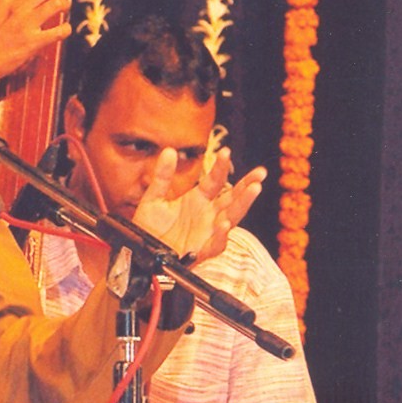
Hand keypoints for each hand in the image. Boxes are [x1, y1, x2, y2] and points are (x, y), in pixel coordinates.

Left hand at [132, 147, 265, 263]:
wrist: (141, 252)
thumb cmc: (151, 227)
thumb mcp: (154, 197)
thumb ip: (162, 176)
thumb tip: (168, 151)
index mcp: (199, 199)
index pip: (215, 179)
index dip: (221, 166)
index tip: (225, 152)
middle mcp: (208, 214)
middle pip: (233, 197)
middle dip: (248, 185)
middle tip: (260, 173)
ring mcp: (209, 232)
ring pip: (233, 216)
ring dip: (244, 204)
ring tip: (254, 189)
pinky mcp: (203, 250)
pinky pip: (217, 243)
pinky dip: (222, 234)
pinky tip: (224, 222)